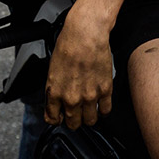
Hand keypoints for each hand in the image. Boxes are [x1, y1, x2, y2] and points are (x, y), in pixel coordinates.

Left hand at [44, 5, 113, 129]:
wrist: (85, 34)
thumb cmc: (68, 44)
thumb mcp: (52, 68)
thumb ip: (54, 87)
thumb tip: (57, 97)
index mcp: (55, 92)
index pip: (52, 118)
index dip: (56, 119)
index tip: (59, 117)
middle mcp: (71, 98)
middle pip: (72, 123)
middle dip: (73, 120)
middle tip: (75, 113)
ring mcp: (89, 96)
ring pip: (90, 121)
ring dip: (88, 117)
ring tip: (89, 110)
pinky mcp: (105, 90)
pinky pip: (105, 110)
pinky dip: (103, 110)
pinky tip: (101, 105)